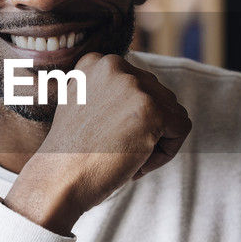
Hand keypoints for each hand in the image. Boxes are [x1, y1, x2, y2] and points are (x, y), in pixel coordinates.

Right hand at [5, 53, 190, 233]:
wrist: (59, 179)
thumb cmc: (71, 153)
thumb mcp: (81, 104)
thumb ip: (108, 90)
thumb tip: (141, 94)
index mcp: (97, 62)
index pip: (140, 85)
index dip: (130, 117)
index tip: (108, 135)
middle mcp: (115, 65)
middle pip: (159, 96)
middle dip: (147, 128)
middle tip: (116, 149)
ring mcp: (134, 86)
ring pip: (172, 112)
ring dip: (156, 140)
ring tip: (125, 155)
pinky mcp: (152, 110)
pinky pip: (181, 129)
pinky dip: (165, 153)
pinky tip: (137, 162)